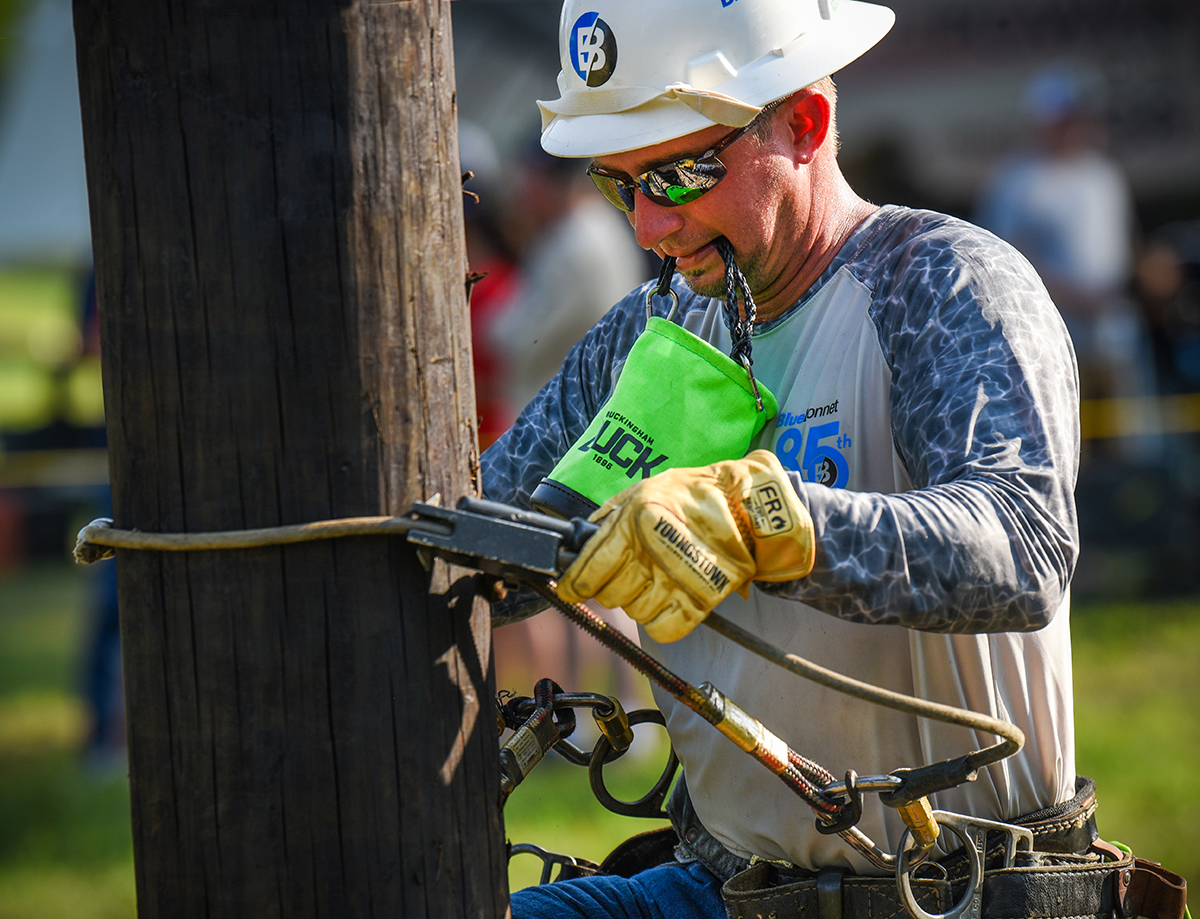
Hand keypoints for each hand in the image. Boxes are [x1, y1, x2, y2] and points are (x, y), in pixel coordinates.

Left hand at [557, 450, 814, 641]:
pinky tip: (667, 601)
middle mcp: (652, 552)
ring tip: (655, 580)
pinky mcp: (701, 599)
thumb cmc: (693, 495)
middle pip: (610, 595)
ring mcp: (678, 578)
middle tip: (625, 575)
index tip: (570, 590)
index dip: (574, 585)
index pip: (589, 569)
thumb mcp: (644, 489)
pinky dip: (660, 621)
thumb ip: (611, 514)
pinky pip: (662, 629)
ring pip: (634, 613)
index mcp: (633, 522)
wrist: (747, 507)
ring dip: (638, 602)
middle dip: (610, 589)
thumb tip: (581, 537)